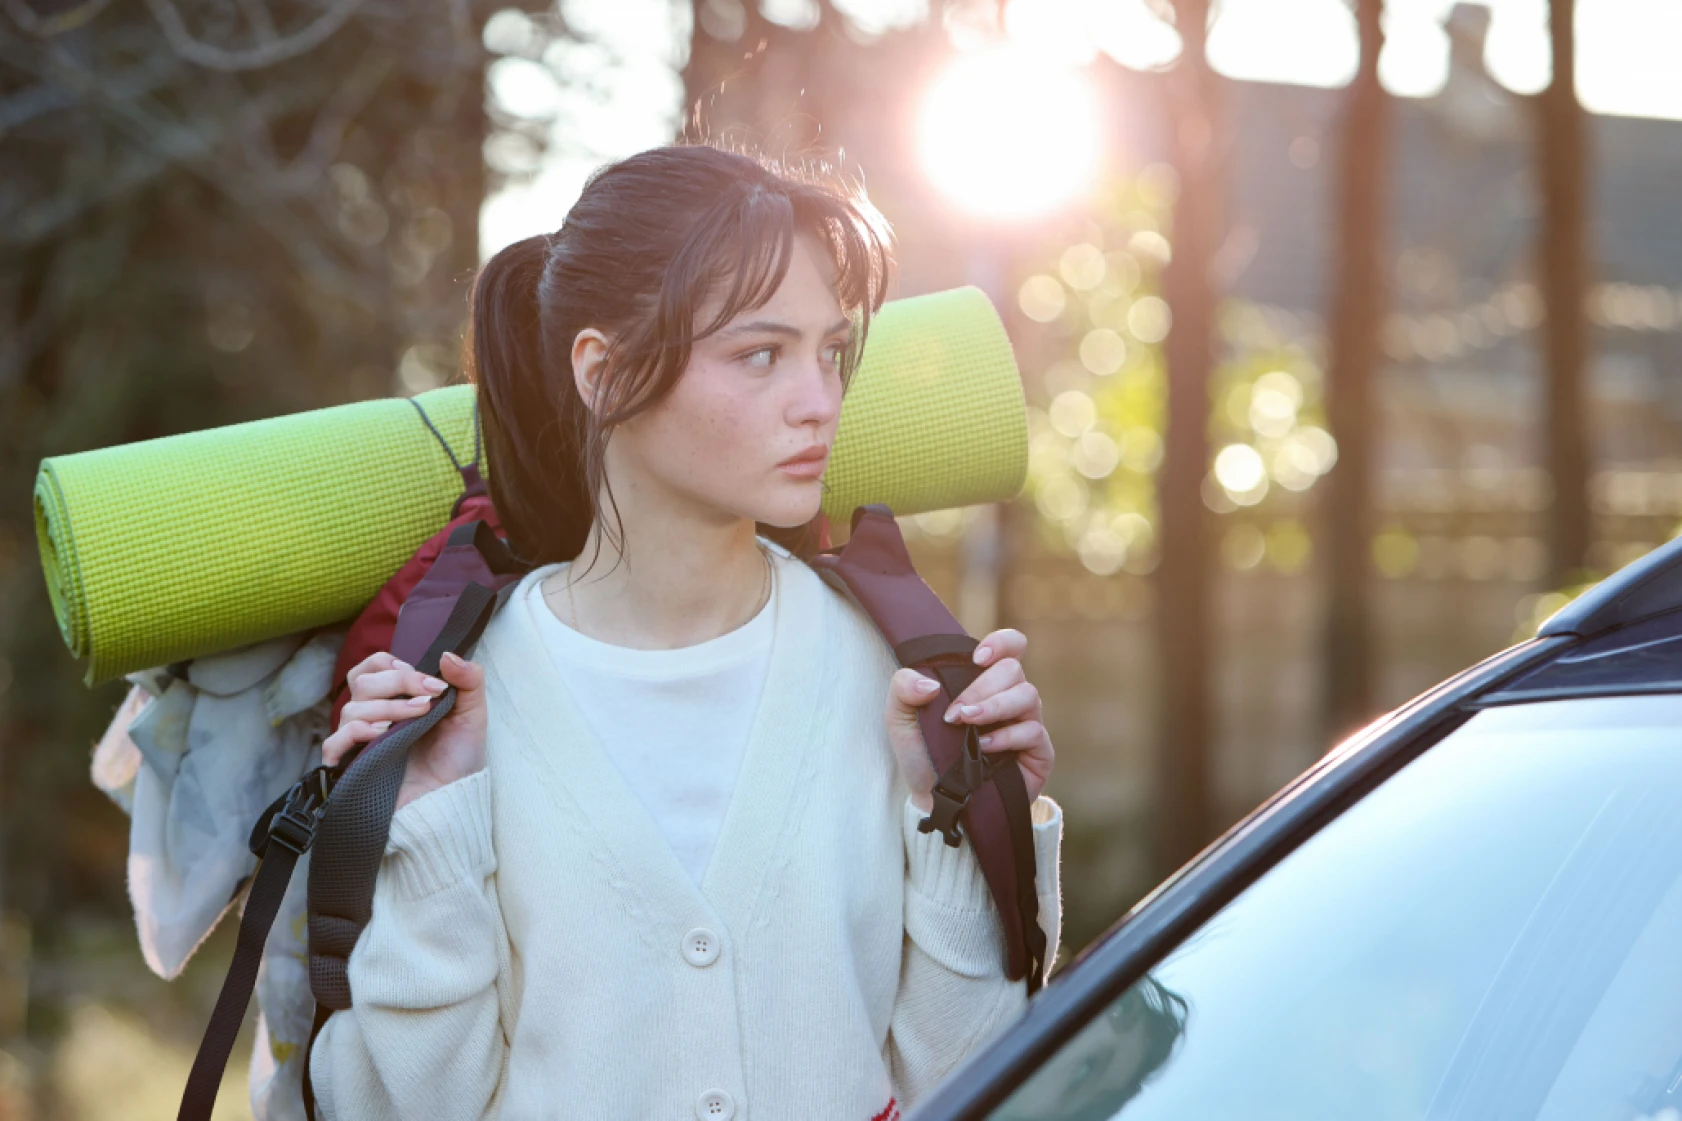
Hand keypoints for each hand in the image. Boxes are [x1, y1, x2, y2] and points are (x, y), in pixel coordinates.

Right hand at [322, 650, 488, 810]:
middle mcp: (373, 717)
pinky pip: (334, 743)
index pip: (371, 668)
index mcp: (394, 700)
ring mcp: (361, 742)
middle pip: (363, 682)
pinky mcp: (352, 766)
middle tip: (429, 697)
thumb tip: (448, 655)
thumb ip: (469, 679)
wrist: (453, 799)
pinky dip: (354, 732)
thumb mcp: (472, 714)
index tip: (420, 674)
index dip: (389, 664)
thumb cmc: (459, 758)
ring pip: (350, 708)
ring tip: (417, 716)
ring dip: (386, 707)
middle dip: (398, 684)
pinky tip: (380, 734)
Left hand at [884, 628, 1053, 813]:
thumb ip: (902, 689)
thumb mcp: (900, 720)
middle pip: (1013, 669)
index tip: (977, 658)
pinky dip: (1007, 736)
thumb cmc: (923, 755)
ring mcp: (1027, 724)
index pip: (1011, 647)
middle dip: (981, 688)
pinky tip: (984, 748)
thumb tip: (928, 682)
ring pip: (1028, 695)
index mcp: (985, 682)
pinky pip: (1033, 732)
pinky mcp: (1038, 752)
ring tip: (968, 724)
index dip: (1001, 643)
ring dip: (994, 706)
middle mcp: (1010, 698)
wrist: (935, 802)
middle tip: (955, 713)